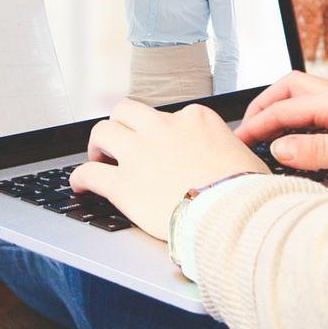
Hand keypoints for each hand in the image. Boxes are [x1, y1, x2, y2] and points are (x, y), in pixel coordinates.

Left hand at [71, 99, 267, 239]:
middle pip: (128, 111)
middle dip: (121, 125)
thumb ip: (228, 150)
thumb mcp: (245, 158)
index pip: (171, 116)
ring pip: (102, 131)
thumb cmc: (246, 193)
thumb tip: (231, 158)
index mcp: (195, 119)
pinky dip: (80, 177)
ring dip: (97, 144)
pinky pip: (89, 172)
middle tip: (120, 142)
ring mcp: (140, 153)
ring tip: (97, 158)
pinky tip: (80, 185)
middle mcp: (163, 128)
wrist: (233, 217)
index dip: (163, 133)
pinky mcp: (122, 184)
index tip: (162, 147)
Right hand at [234, 70, 327, 180]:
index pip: (286, 107)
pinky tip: (300, 141)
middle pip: (292, 88)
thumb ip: (320, 150)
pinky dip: (300, 121)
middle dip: (266, 104)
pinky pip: (321, 111)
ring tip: (267, 135)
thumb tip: (279, 147)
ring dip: (283, 111)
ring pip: (307, 98)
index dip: (259, 123)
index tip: (241, 141)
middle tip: (248, 129)